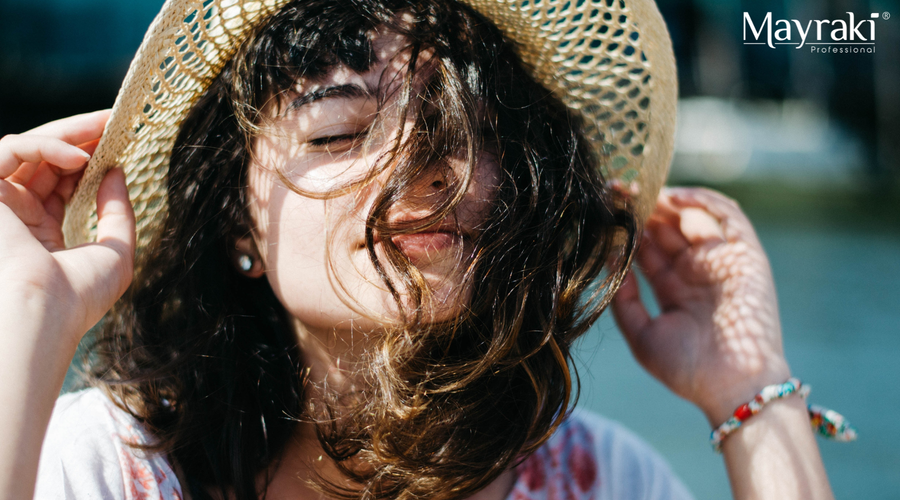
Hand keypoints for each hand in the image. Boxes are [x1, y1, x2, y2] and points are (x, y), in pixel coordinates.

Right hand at [0, 110, 134, 346]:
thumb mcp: (115, 252)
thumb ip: (117, 211)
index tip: (119, 144)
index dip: (89, 161)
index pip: (62, 184)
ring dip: (68, 134)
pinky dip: (45, 146)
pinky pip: (9, 149)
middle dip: (81, 137)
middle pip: (45, 161)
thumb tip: (117, 171)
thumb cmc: (77, 296)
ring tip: (104, 129)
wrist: (43, 314)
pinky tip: (80, 157)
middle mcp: (15, 216)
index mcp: (40, 235)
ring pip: (27, 149)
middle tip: (113, 121)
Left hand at [611, 187, 790, 425]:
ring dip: (667, 201)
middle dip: (641, 209)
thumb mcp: (642, 335)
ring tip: (640, 192)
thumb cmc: (687, 370)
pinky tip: (674, 197)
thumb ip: (623, 300)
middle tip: (616, 192)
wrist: (732, 388)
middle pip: (666, 229)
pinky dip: (704, 201)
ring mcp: (722, 261)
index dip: (626, 230)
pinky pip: (729, 217)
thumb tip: (611, 261)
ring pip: (692, 217)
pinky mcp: (746, 255)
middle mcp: (697, 272)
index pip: (646, 249)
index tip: (603, 211)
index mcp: (674, 289)